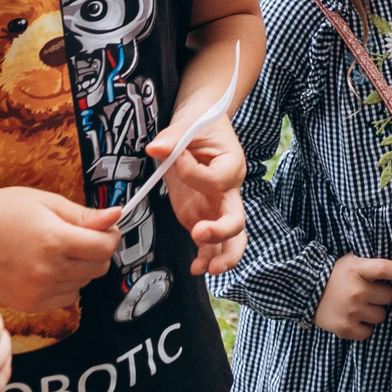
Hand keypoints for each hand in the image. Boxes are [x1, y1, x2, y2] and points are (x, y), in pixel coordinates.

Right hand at [0, 184, 119, 316]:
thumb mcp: (47, 201)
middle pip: (99, 268)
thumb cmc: (4, 210)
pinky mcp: (28, 304)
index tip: (107, 228)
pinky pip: (65, 298)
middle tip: (84, 236)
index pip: (105, 248)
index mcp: (54, 240)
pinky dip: (66, 284)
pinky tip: (50, 267)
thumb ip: (84, 215)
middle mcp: (47, 270)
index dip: (112, 235)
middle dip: (99, 251)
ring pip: (84, 284)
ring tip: (61, 250)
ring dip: (82, 269)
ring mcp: (37, 291)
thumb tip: (116, 215)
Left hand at [151, 113, 248, 275]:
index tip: (177, 157)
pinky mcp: (202, 216)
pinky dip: (205, 257)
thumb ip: (173, 138)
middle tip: (201, 232)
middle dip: (221, 231)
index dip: (193, 172)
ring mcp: (216, 207)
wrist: (203, 123)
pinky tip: (196, 267)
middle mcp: (229, 191)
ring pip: (231, 239)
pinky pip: (210, 243)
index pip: (215, 180)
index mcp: (231, 166)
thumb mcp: (188, 124)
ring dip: (222, 255)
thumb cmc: (201, 124)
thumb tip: (156, 148)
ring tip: (207, 268)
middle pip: (236, 218)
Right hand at [315, 255, 391, 339]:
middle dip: (382, 295)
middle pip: (389, 296)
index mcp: (358, 269)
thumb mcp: (351, 262)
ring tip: (362, 307)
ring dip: (374, 312)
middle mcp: (357, 291)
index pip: (387, 269)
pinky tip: (356, 319)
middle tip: (371, 294)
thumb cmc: (334, 275)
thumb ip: (371, 265)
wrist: (305, 291)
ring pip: (381, 316)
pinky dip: (364, 328)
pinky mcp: (345, 328)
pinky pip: (368, 332)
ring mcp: (352, 311)